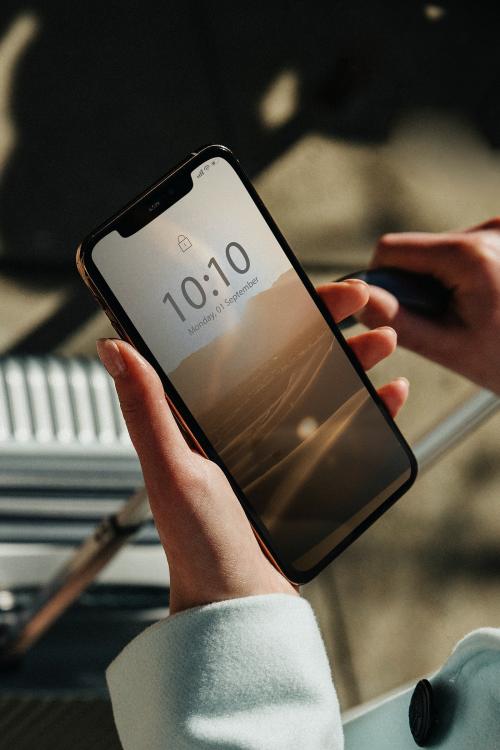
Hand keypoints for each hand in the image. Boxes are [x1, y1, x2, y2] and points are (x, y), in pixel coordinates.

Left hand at [97, 279, 408, 613]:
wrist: (239, 604)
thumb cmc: (198, 546)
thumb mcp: (171, 471)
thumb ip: (146, 410)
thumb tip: (113, 345)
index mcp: (206, 413)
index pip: (240, 343)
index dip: (271, 309)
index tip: (299, 284)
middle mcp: (241, 421)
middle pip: (289, 355)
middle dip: (324, 321)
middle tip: (356, 298)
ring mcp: (277, 442)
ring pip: (322, 383)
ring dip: (354, 356)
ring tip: (382, 339)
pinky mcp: (307, 467)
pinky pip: (345, 426)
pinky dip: (370, 406)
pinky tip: (390, 393)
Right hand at [359, 218, 499, 393]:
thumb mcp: (448, 346)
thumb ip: (397, 320)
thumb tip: (358, 298)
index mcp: (468, 255)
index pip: (391, 250)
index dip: (382, 282)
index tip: (398, 311)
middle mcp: (489, 230)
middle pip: (419, 249)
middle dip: (420, 284)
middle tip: (447, 319)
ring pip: (442, 249)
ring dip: (444, 280)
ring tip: (475, 311)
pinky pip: (467, 249)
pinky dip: (466, 273)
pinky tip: (488, 298)